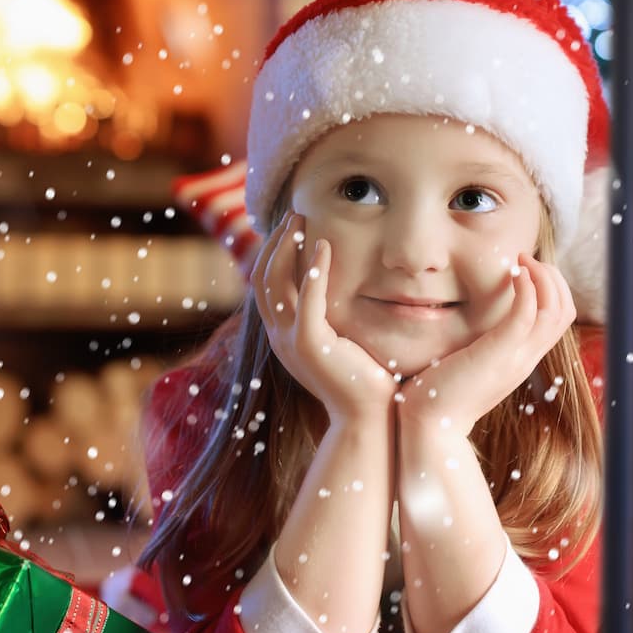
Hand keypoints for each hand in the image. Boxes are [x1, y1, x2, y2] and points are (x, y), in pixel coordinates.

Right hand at [253, 212, 394, 427]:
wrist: (369, 419)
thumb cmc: (366, 382)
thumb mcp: (344, 342)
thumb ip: (336, 317)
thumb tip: (352, 289)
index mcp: (284, 336)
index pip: (266, 286)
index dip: (273, 253)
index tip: (290, 226)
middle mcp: (279, 337)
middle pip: (263, 278)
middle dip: (275, 242)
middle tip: (293, 213)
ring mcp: (290, 342)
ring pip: (275, 283)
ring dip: (287, 247)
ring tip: (301, 220)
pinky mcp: (310, 345)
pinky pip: (306, 298)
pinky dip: (312, 269)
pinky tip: (324, 246)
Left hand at [397, 251, 575, 440]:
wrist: (429, 425)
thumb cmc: (440, 393)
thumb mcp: (471, 363)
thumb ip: (480, 345)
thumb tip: (470, 326)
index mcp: (521, 359)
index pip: (559, 320)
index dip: (552, 289)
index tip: (528, 270)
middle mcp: (526, 358)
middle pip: (564, 310)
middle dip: (553, 277)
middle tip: (529, 259)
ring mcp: (516, 357)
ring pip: (555, 309)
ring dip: (543, 276)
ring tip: (523, 260)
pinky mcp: (499, 353)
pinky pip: (527, 313)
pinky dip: (528, 287)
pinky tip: (513, 273)